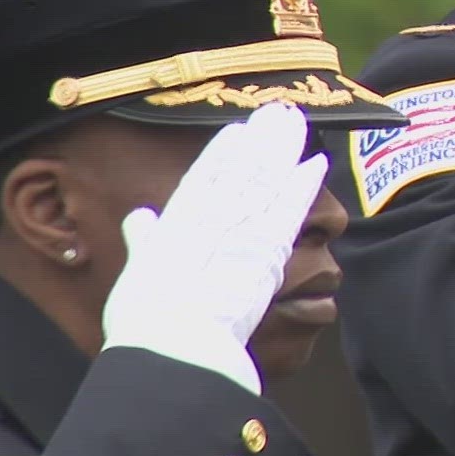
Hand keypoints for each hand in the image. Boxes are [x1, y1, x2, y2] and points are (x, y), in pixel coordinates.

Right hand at [100, 102, 328, 394]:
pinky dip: (302, 185)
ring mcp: (240, 230)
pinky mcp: (269, 249)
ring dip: (283, 150)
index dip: (221, 153)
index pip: (202, 179)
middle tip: (278, 112)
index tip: (236, 131)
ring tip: (296, 123)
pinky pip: (290, 209)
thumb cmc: (148, 321)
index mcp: (176, 224)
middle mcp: (210, 218)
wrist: (175, 344)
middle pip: (241, 171)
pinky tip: (316, 163)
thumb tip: (138, 217)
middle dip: (261, 142)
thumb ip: (142, 241)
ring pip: (267, 181)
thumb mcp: (138, 273)